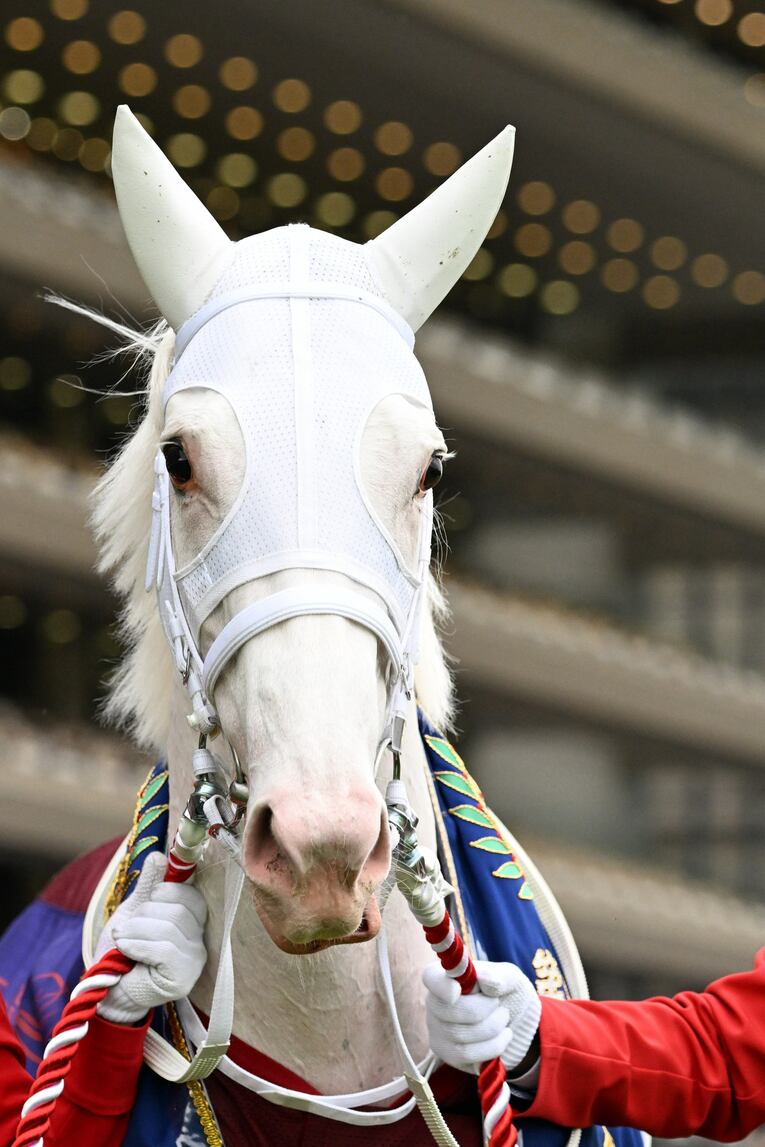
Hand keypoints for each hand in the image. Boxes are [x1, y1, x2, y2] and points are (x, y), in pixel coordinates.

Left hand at [95, 852, 207, 1024]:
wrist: (105, 990)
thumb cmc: (120, 952)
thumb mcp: (133, 912)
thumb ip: (148, 887)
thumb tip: (158, 856)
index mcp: (192, 923)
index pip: (191, 895)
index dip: (165, 892)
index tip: (144, 903)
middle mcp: (199, 941)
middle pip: (179, 910)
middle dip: (144, 913)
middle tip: (125, 928)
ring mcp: (193, 962)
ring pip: (170, 928)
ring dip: (135, 930)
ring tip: (120, 940)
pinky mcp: (182, 978)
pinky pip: (165, 949)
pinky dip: (138, 944)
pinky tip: (124, 950)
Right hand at [423, 960, 540, 1074]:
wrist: (512, 1020)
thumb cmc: (505, 991)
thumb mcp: (509, 977)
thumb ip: (498, 976)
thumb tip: (484, 980)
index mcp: (445, 976)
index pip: (431, 978)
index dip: (441, 986)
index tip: (457, 990)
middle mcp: (434, 1003)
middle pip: (448, 1011)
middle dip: (482, 1009)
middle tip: (500, 1006)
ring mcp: (438, 1030)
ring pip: (459, 1035)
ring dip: (491, 1028)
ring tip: (504, 1019)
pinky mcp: (448, 1054)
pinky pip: (466, 1054)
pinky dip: (492, 1046)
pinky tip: (503, 1036)